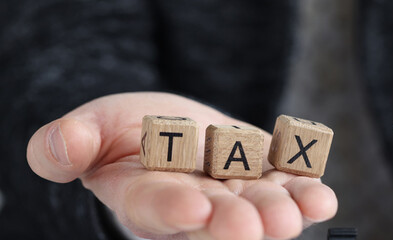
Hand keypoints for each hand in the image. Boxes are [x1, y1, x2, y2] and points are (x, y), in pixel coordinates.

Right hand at [26, 92, 337, 239]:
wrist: (176, 130)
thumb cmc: (128, 132)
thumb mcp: (94, 128)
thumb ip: (71, 142)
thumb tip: (59, 147)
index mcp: (147, 197)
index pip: (156, 207)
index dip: (173, 210)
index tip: (192, 209)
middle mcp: (197, 205)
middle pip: (216, 219)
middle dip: (234, 223)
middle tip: (252, 227)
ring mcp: (237, 192)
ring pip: (259, 207)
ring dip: (280, 212)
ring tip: (295, 215)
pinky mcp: (268, 175)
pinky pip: (289, 185)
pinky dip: (306, 189)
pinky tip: (321, 196)